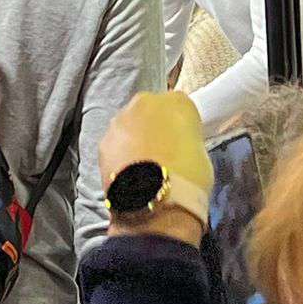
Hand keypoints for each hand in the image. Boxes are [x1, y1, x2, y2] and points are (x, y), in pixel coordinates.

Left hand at [99, 92, 213, 243]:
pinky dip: (120, 155)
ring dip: (134, 139)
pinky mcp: (103, 142)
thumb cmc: (190, 178)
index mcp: (177, 101)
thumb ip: (185, 139)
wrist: (155, 202)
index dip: (180, 126)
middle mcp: (145, 103)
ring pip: (129, 125)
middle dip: (153, 127)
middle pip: (150, 110)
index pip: (180, 107)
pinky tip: (128, 174)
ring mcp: (119, 121)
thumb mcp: (200, 152)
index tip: (182, 142)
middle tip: (161, 153)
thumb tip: (175, 146)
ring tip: (142, 166)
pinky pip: (116, 145)